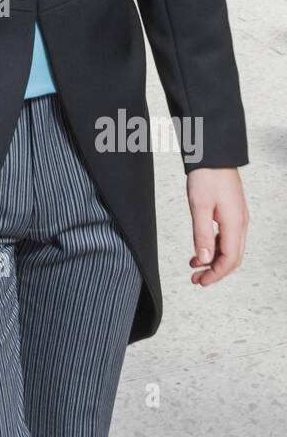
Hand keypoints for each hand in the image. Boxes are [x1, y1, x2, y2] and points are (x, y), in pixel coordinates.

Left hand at [186, 167, 247, 286]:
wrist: (214, 154)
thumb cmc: (207, 176)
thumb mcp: (199, 206)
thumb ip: (201, 234)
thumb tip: (203, 260)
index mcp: (235, 224)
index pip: (229, 259)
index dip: (215, 274)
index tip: (200, 282)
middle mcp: (241, 223)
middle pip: (232, 257)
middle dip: (215, 271)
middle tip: (197, 280)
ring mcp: (238, 218)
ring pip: (230, 248)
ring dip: (213, 260)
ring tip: (195, 266)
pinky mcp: (232, 212)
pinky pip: (227, 237)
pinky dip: (214, 247)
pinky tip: (201, 249)